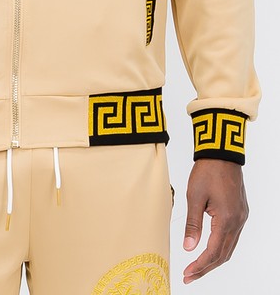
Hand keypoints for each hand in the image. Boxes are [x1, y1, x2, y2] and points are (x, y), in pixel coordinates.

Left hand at [183, 158, 247, 284]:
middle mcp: (238, 221)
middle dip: (206, 267)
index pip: (213, 252)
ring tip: (197, 267)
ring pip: (229, 247)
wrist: (221, 152)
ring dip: (214, 259)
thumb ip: (192, 224)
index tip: (187, 274)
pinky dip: (220, 247)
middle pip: (223, 254)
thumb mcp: (194, 196)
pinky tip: (209, 249)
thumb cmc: (207, 171)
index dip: (199, 266)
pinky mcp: (240, 211)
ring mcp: (241, 217)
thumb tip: (188, 248)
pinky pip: (232, 237)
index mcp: (226, 219)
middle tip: (189, 276)